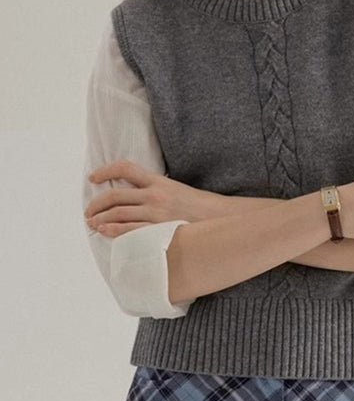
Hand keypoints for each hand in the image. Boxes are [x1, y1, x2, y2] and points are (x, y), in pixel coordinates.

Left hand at [84, 159, 220, 236]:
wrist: (218, 219)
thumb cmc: (198, 207)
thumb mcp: (176, 189)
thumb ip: (155, 189)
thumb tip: (134, 194)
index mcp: (158, 181)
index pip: (125, 168)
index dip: (105, 171)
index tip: (93, 178)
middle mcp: (155, 195)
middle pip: (115, 195)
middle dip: (97, 203)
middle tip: (88, 211)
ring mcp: (156, 213)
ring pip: (119, 213)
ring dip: (101, 218)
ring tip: (92, 223)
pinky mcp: (159, 229)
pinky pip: (130, 230)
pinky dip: (113, 230)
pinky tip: (104, 231)